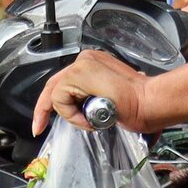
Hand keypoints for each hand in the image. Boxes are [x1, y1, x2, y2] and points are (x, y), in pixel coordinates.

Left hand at [33, 49, 157, 135]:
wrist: (149, 102)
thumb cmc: (141, 104)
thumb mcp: (110, 98)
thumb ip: (94, 97)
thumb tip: (86, 108)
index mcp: (95, 64)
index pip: (66, 81)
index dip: (54, 102)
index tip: (44, 121)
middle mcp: (86, 60)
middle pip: (54, 85)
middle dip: (44, 109)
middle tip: (39, 127)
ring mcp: (81, 65)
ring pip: (57, 94)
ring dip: (70, 114)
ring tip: (92, 121)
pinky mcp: (77, 74)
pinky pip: (60, 99)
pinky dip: (71, 114)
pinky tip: (89, 118)